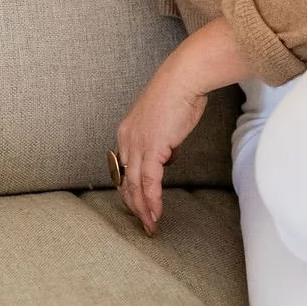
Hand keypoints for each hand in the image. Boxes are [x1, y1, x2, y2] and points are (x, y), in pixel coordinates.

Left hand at [113, 18, 250, 235]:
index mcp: (127, 131)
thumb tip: (168, 156)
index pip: (123, 168)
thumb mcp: (165, 120)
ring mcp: (137, 145)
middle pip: (125, 181)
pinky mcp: (151, 149)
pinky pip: (149, 183)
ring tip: (150, 226)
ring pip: (135, 186)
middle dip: (134, 205)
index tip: (138, 204)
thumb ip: (163, 140)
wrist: (183, 79)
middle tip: (143, 223)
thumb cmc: (178, 93)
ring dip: (143, 209)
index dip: (130, 189)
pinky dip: (152, 201)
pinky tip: (156, 214)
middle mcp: (127, 140)